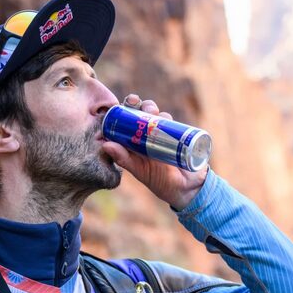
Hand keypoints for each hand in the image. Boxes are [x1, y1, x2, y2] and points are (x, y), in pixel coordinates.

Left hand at [101, 94, 207, 209]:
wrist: (187, 189)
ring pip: (156, 114)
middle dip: (138, 105)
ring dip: (151, 108)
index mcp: (136, 142)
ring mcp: (164, 134)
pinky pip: (171, 121)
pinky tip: (165, 119)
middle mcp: (149, 136)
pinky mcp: (178, 134)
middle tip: (135, 103)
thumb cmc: (161, 182)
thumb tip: (105, 144)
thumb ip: (124, 159)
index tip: (117, 106)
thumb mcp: (141, 171)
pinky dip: (167, 118)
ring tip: (151, 114)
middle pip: (141, 113)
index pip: (126, 122)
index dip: (122, 111)